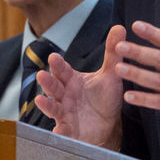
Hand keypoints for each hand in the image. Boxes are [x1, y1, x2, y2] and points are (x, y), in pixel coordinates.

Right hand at [35, 25, 125, 149]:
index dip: (58, 65)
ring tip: (40, 100)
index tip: (54, 57)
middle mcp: (64, 95)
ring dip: (46, 104)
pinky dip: (59, 133)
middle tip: (42, 75)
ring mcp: (64, 112)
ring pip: (52, 107)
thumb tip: (120, 27)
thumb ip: (113, 53)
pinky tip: (57, 133)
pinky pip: (61, 131)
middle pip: (53, 87)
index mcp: (72, 80)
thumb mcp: (110, 75)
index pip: (63, 70)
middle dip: (47, 81)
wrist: (106, 126)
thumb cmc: (104, 99)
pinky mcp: (68, 129)